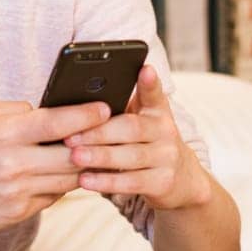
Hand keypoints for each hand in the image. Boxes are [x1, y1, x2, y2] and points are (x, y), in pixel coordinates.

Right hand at [0, 98, 111, 236]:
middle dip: (94, 143)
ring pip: (68, 178)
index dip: (86, 114)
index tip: (105, 108)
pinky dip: (61, 184)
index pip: (55, 122)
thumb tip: (52, 110)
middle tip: (111, 133)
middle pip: (71, 154)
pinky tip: (62, 174)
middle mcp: (11, 164)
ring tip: (94, 153)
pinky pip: (53, 197)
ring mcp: (16, 192)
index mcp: (1, 132)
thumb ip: (15, 110)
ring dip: (83, 166)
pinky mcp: (17, 213)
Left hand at [62, 65, 210, 211]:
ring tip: (74, 156)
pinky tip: (86, 180)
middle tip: (70, 135)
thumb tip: (79, 103)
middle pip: (132, 128)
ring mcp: (167, 157)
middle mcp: (166, 131)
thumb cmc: (145, 145)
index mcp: (157, 111)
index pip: (154, 93)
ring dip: (100, 156)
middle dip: (99, 132)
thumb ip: (118, 110)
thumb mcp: (140, 122)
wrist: (181, 180)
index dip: (150, 82)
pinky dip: (107, 182)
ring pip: (131, 156)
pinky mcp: (164, 182)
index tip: (145, 68)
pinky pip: (132, 182)